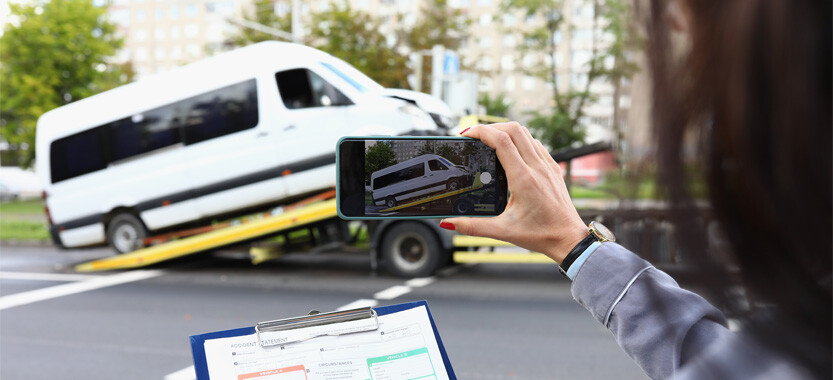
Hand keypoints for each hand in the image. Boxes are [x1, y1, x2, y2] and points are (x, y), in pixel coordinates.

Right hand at [441, 122, 587, 263]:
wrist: (569, 239)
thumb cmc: (541, 235)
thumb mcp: (503, 232)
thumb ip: (473, 227)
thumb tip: (450, 223)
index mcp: (523, 179)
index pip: (502, 141)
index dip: (481, 132)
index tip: (467, 134)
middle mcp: (537, 168)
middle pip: (514, 129)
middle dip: (491, 127)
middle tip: (475, 136)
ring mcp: (547, 166)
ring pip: (526, 133)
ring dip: (506, 131)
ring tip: (490, 141)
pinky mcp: (553, 168)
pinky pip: (535, 144)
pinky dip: (520, 140)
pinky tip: (511, 152)